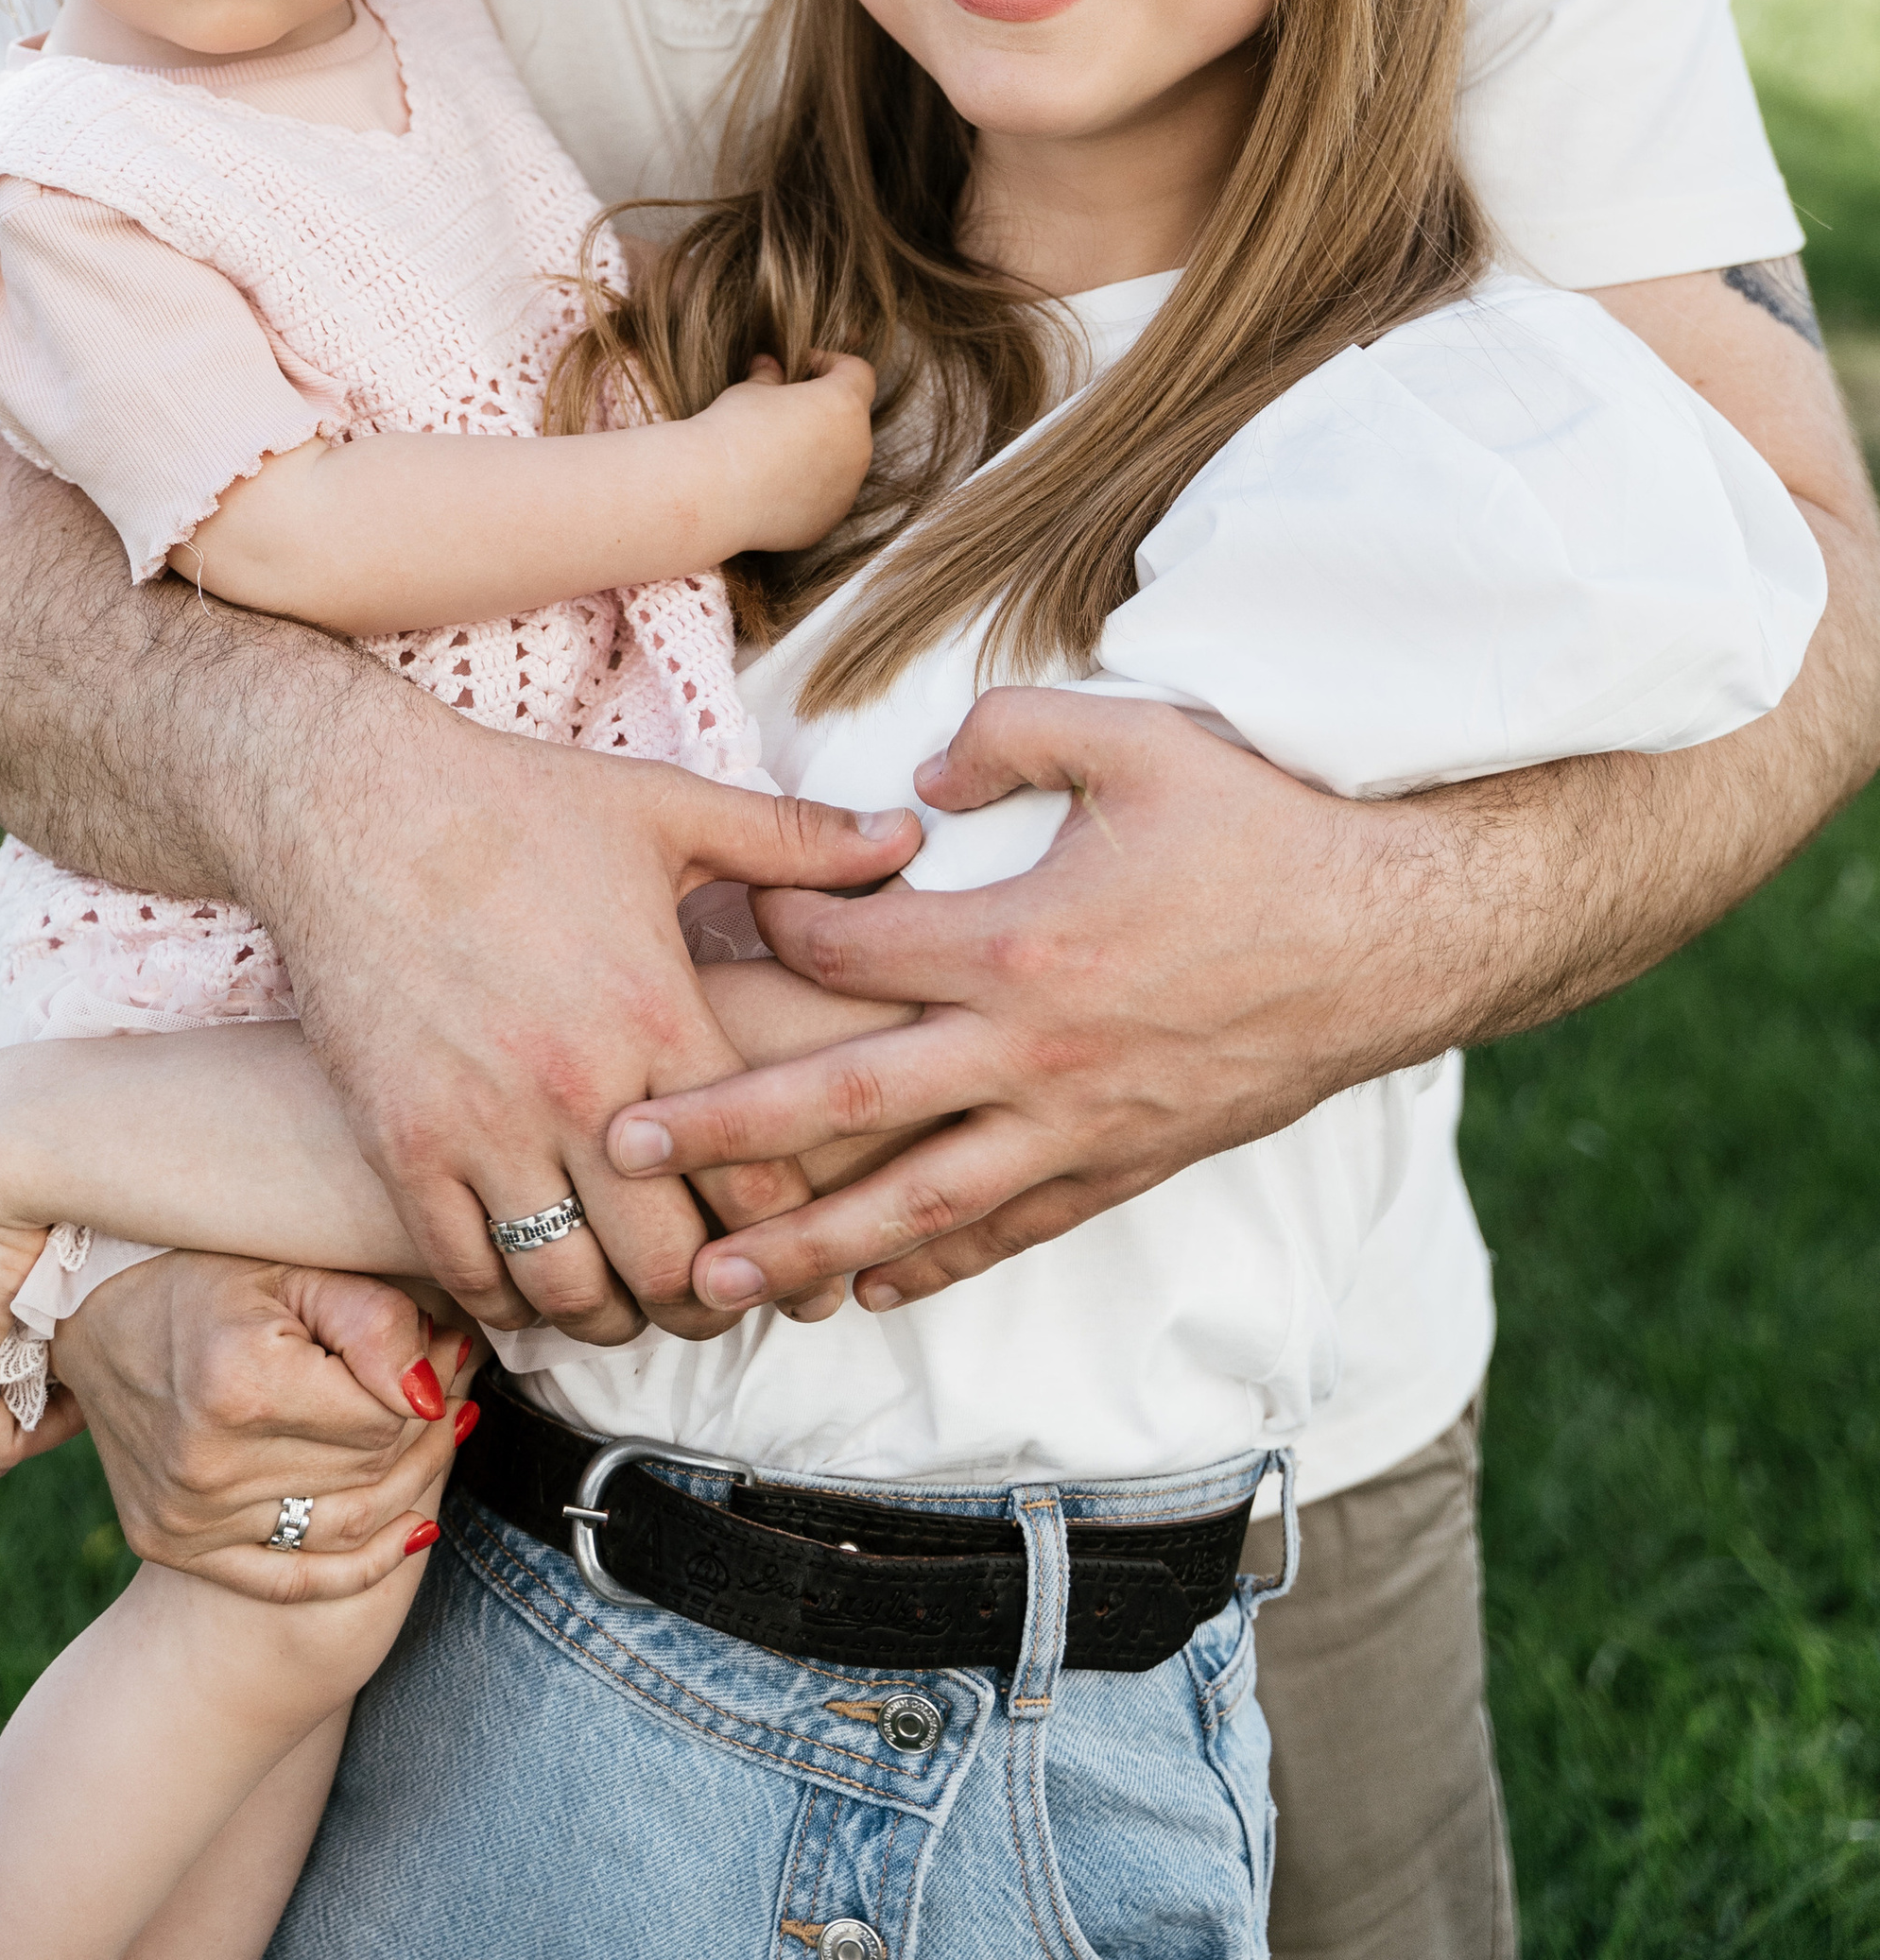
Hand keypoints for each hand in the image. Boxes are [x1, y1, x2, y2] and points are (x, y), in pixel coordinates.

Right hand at [56, 1252, 470, 1605]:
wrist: (92, 1319)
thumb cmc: (205, 1279)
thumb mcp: (293, 1272)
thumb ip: (372, 1321)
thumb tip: (432, 1392)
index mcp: (238, 1386)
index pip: (381, 1417)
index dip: (430, 1383)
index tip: (450, 1350)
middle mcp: (207, 1465)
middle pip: (367, 1473)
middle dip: (428, 1431)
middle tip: (459, 1385)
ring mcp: (186, 1517)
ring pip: (345, 1527)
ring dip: (411, 1487)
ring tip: (444, 1436)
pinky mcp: (175, 1546)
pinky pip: (294, 1579)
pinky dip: (365, 1562)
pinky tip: (415, 1528)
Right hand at [250, 720, 918, 1346]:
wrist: (353, 801)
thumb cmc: (517, 801)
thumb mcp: (668, 808)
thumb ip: (795, 840)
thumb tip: (907, 835)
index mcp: (659, 1013)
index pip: (758, 1177)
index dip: (798, 1238)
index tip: (815, 1261)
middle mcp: (579, 1088)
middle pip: (673, 1261)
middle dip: (714, 1303)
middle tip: (728, 1302)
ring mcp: (484, 1125)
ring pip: (573, 1287)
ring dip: (617, 1316)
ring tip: (639, 1304)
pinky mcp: (405, 1143)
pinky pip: (469, 1272)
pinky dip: (513, 1305)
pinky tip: (539, 1291)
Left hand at [601, 686, 1438, 1311]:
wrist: (1396, 934)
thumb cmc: (1264, 825)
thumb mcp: (1137, 736)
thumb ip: (1010, 729)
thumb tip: (915, 769)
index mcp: (1020, 943)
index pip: (848, 954)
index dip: (764, 932)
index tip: (702, 923)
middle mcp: (1034, 1054)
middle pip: (845, 1106)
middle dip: (724, 1132)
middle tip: (621, 1150)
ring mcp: (1081, 1126)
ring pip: (916, 1205)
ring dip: (807, 1246)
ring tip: (713, 1282)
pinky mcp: (1127, 1165)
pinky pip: (1010, 1231)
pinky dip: (931, 1264)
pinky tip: (866, 1288)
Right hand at [696, 351, 877, 551]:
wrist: (714, 492)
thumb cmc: (734, 430)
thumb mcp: (751, 390)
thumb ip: (770, 376)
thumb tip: (770, 365)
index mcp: (845, 405)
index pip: (857, 372)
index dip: (830, 363)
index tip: (800, 368)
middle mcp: (857, 447)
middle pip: (850, 419)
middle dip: (822, 411)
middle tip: (783, 411)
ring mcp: (847, 488)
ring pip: (840, 461)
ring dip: (816, 452)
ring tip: (773, 452)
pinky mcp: (828, 519)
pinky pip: (824, 496)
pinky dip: (805, 487)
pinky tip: (769, 486)